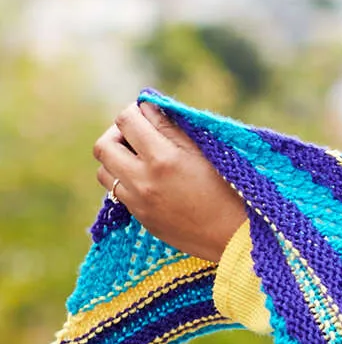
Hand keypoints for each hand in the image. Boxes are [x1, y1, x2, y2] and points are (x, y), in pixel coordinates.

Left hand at [92, 101, 248, 262]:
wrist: (235, 236)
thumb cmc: (230, 188)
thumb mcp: (204, 151)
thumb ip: (172, 127)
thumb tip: (147, 107)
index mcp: (163, 158)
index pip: (126, 121)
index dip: (133, 111)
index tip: (146, 113)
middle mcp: (143, 180)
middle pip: (103, 147)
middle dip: (117, 134)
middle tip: (136, 135)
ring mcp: (138, 202)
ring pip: (104, 172)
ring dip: (117, 160)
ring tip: (140, 159)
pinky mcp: (140, 217)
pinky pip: (117, 193)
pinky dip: (127, 181)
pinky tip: (150, 181)